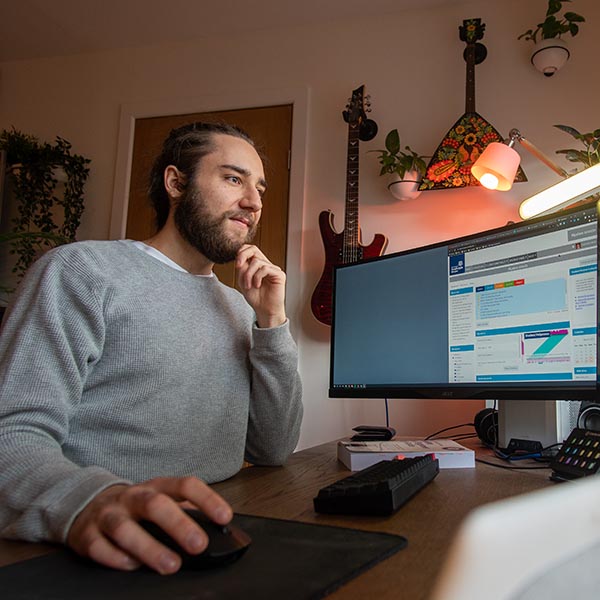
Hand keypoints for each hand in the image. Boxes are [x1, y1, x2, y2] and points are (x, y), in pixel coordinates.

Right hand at [67, 476, 231, 573]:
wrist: (87, 504)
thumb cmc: (135, 507)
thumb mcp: (161, 500)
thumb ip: (185, 511)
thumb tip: (217, 528)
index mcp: (156, 487)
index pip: (185, 485)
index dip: (206, 499)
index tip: (224, 517)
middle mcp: (132, 497)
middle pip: (155, 504)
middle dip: (178, 524)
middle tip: (198, 544)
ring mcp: (108, 514)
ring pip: (125, 528)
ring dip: (150, 548)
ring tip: (171, 564)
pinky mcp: (87, 535)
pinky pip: (100, 548)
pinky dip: (117, 559)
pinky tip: (133, 566)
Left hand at [235, 244, 286, 327]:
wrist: (264, 310)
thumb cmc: (256, 298)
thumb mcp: (243, 281)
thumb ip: (242, 268)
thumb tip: (240, 257)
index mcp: (257, 265)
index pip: (250, 249)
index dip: (241, 252)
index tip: (236, 263)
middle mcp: (266, 265)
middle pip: (254, 249)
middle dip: (243, 256)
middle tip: (238, 266)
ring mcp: (273, 269)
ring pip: (257, 262)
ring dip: (248, 274)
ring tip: (248, 286)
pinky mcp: (279, 274)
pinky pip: (265, 269)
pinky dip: (257, 277)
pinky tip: (257, 285)